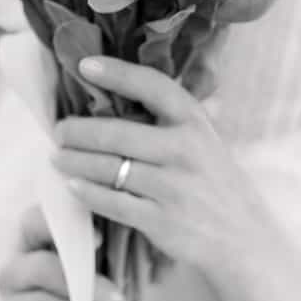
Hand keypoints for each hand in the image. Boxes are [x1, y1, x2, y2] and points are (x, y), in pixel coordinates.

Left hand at [50, 55, 274, 286]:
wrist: (242, 236)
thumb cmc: (213, 180)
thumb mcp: (204, 140)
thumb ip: (171, 118)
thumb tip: (120, 90)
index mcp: (194, 121)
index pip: (152, 86)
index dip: (117, 73)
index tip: (85, 65)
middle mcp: (185, 150)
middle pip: (117, 133)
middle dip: (79, 131)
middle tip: (59, 130)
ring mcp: (174, 187)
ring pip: (110, 169)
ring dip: (75, 162)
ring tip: (57, 157)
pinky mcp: (162, 221)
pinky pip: (114, 203)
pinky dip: (88, 193)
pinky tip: (72, 186)